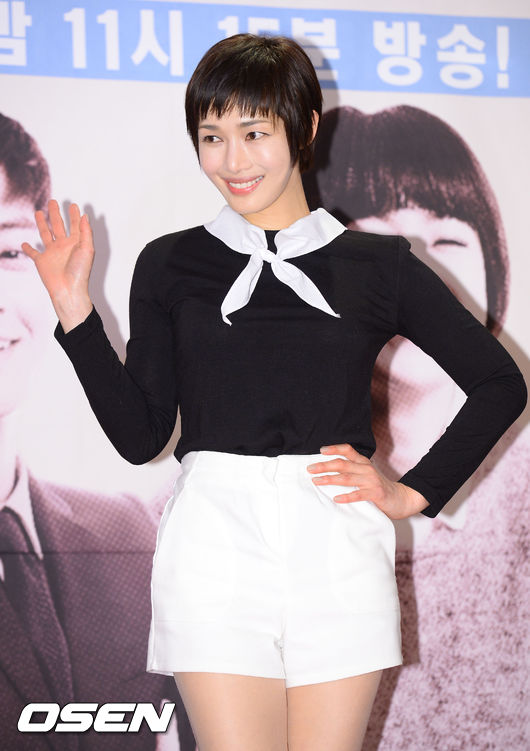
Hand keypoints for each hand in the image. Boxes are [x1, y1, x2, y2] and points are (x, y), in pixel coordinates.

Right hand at [21, 199, 93, 330]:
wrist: (68, 290)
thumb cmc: (80, 272)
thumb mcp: (87, 249)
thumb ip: (86, 232)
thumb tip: (85, 216)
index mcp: (76, 243)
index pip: (75, 225)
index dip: (75, 215)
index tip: (74, 205)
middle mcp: (63, 246)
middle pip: (59, 226)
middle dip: (56, 214)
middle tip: (53, 202)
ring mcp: (52, 253)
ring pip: (45, 234)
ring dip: (42, 224)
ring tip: (39, 212)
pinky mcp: (42, 261)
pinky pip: (33, 253)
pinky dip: (28, 248)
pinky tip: (24, 243)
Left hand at [306, 443, 429, 519]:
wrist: (400, 498)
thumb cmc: (377, 487)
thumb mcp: (365, 474)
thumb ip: (352, 470)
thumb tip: (327, 470)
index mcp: (363, 462)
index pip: (348, 451)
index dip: (334, 449)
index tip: (321, 451)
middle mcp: (366, 469)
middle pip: (342, 464)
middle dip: (324, 466)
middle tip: (310, 469)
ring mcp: (371, 481)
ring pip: (347, 478)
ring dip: (330, 479)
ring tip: (317, 481)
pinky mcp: (376, 493)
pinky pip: (358, 494)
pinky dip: (346, 496)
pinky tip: (336, 498)